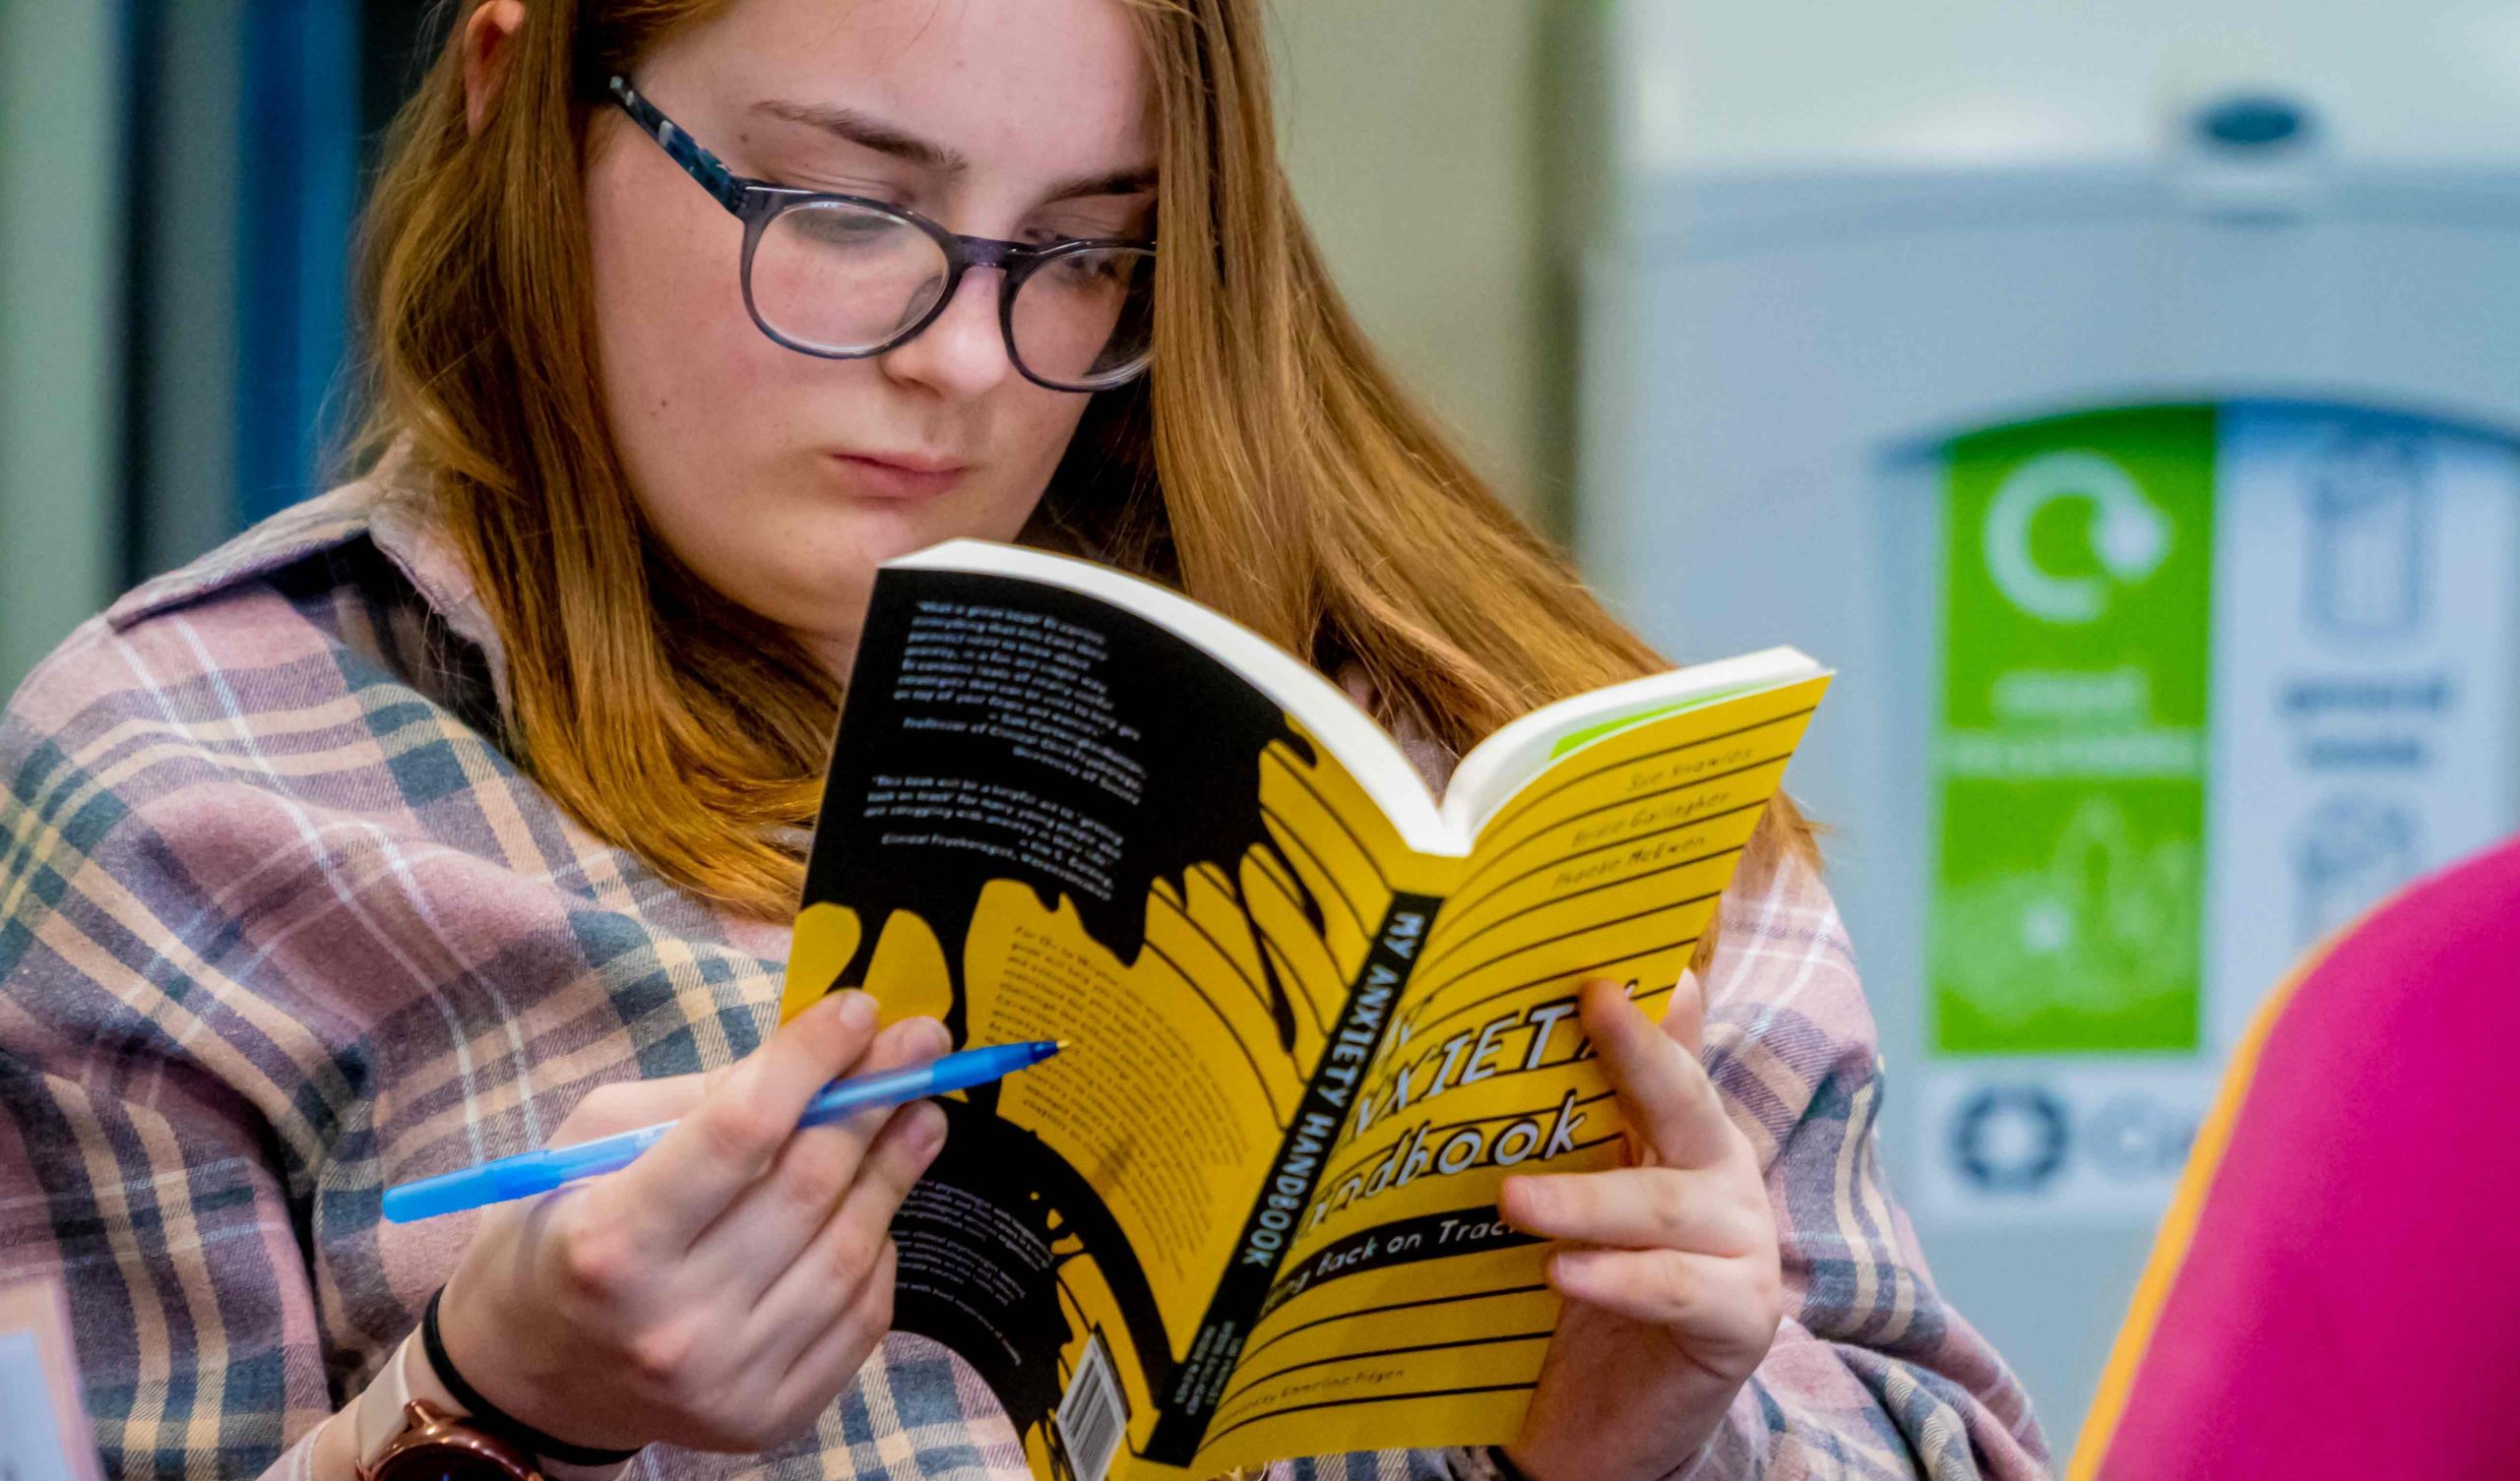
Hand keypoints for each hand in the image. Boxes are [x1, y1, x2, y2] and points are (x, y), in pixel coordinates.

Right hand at [435, 991, 948, 1453]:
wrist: (530, 1377)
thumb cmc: (561, 1230)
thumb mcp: (596, 1141)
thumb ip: (706, 1099)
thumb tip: (823, 1058)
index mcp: (610, 1242)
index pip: (739, 1131)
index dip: (810, 1059)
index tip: (859, 1007)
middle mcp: (672, 1323)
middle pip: (809, 1185)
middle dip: (875, 1097)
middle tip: (920, 1041)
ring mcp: (728, 1381)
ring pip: (851, 1249)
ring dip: (897, 1166)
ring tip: (920, 1111)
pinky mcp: (769, 1417)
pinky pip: (861, 1315)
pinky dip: (880, 1247)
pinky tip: (876, 1202)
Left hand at [1498, 974, 1782, 1480]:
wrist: (1601, 1423)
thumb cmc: (1582, 1293)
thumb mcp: (1572, 1195)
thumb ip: (1575, 1117)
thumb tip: (1550, 1022)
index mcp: (1683, 1137)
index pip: (1667, 1056)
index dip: (1644, 1012)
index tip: (1600, 970)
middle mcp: (1722, 1178)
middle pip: (1686, 1105)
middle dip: (1639, 1054)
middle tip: (1589, 1007)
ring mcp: (1743, 1248)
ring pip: (1667, 1205)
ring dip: (1587, 1198)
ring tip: (1514, 1201)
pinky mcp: (1741, 1321)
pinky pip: (1676, 1290)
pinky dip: (1619, 1277)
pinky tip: (1561, 1272)